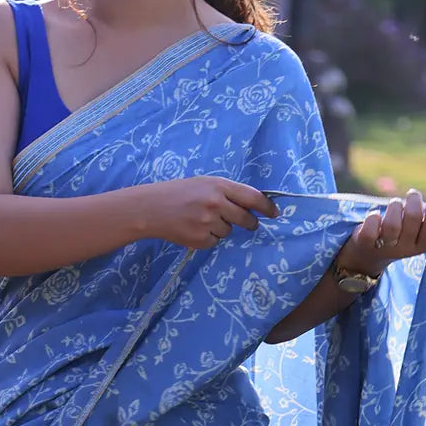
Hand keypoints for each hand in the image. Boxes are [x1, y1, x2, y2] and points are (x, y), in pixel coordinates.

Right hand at [142, 176, 277, 249]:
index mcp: (219, 186)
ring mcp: (207, 222)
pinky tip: (193, 229)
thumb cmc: (179, 193)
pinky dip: (208, 238)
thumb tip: (253, 206)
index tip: (274, 213)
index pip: (253, 197)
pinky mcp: (199, 239)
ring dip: (221, 228)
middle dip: (249, 223)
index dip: (266, 207)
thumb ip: (227, 193)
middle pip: (246, 219)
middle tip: (248, 224)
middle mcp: (216, 203)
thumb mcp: (204, 184)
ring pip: (228, 231)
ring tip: (201, 220)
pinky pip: (215, 242)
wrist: (151, 208)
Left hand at [339, 182, 425, 275]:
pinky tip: (376, 215)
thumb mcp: (417, 231)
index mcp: (423, 245)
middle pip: (413, 218)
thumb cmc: (399, 236)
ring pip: (392, 224)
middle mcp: (405, 249)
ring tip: (394, 204)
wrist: (370, 255)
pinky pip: (371, 229)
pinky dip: (373, 216)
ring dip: (394, 205)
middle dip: (413, 199)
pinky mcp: (366, 244)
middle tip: (412, 194)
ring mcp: (385, 247)